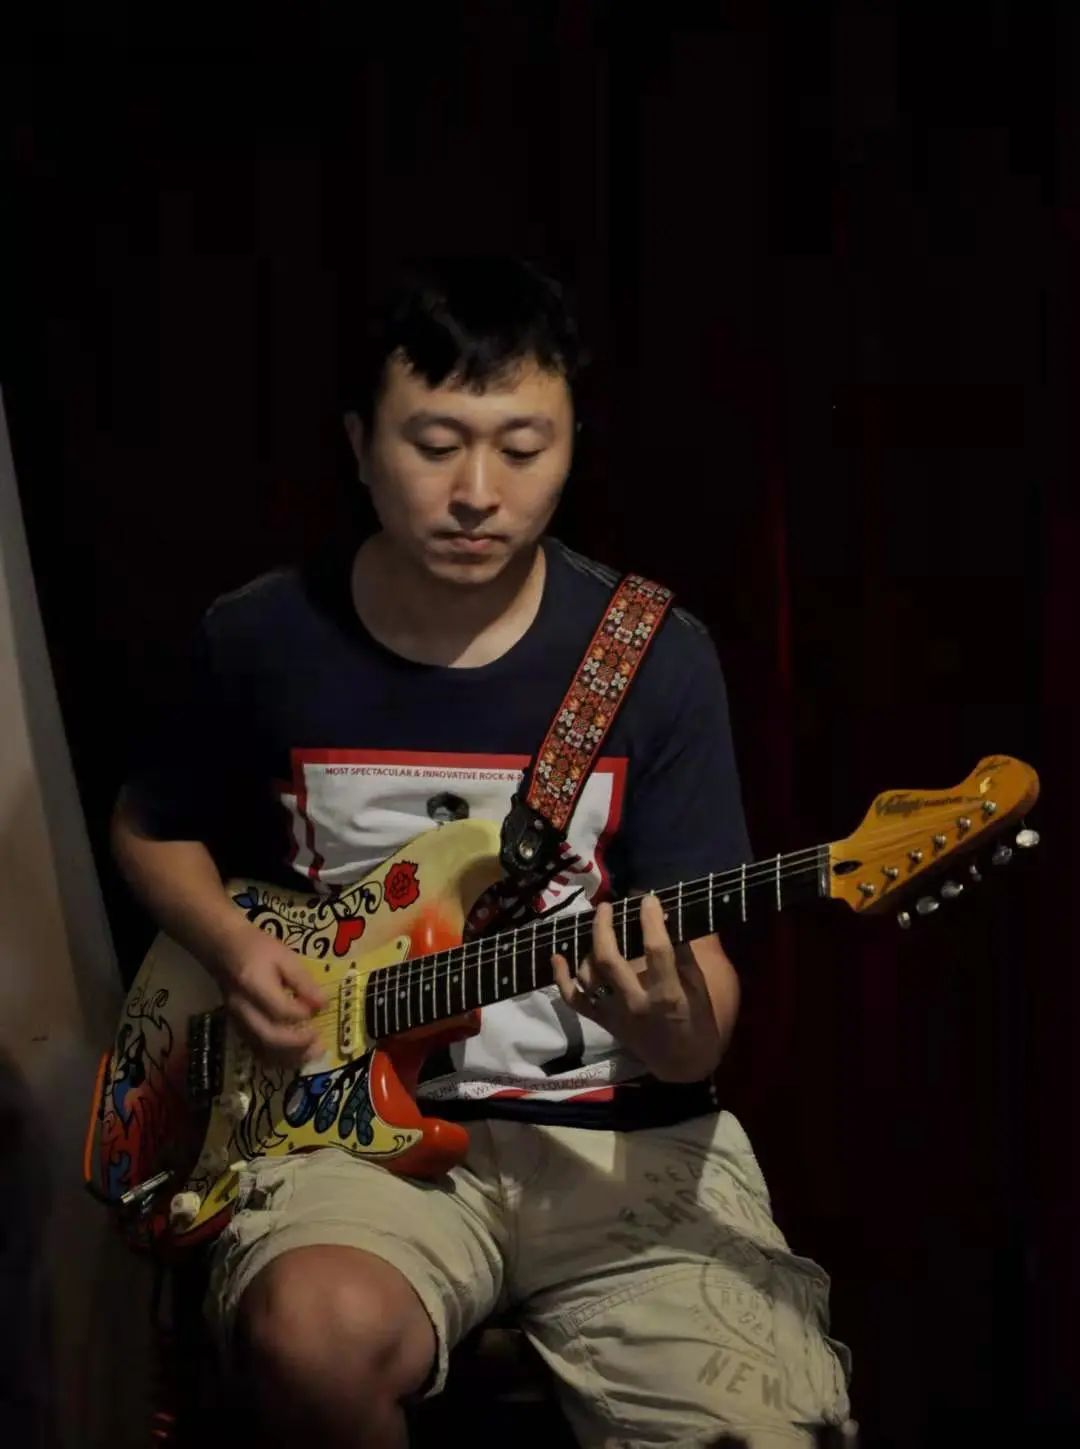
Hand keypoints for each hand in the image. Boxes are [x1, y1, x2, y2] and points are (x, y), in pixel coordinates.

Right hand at [211, 920, 326, 1066]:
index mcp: (254, 986)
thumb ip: (303, 982)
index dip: (302, 1015)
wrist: (224, 950)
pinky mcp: (237, 1028)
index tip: (319, 1011)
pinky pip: (256, 1050)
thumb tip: (323, 1005)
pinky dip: (276, 1058)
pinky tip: (293, 1055)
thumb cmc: (257, 949)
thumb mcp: (285, 957)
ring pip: (261, 1050)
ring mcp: (237, 1021)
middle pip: (269, 1037)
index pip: (280, 1010)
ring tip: (311, 1054)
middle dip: (298, 1045)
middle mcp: (243, 1009)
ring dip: (289, 1057)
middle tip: (320, 1044)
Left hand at [551, 894, 720, 1081]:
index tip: (648, 899)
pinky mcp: (601, 1022)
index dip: (651, 920)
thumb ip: (682, 953)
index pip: (656, 950)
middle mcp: (635, 1004)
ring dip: (588, 946)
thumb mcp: (698, 987)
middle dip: (603, 927)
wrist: (681, 1064)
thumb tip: (666, 917)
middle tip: (606, 906)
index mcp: (667, 995)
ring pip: (588, 975)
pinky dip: (561, 978)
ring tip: (597, 926)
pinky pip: (572, 999)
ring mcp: (614, 1015)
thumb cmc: (696, 1021)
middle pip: (609, 959)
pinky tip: (558, 956)